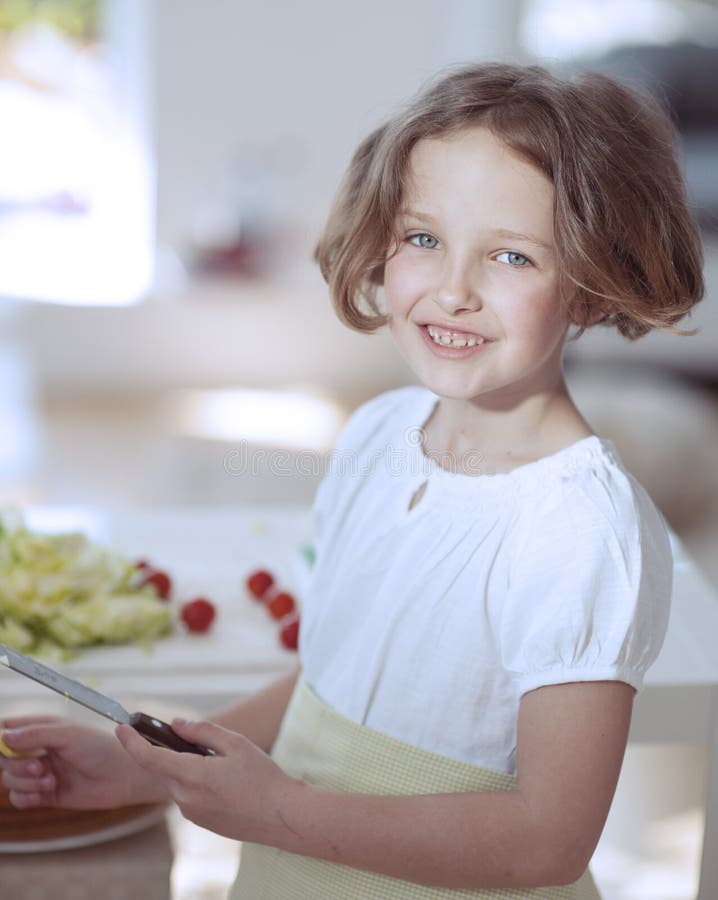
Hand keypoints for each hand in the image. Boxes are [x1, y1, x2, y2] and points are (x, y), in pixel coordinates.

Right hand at [0, 716, 169, 809]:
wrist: (123, 777)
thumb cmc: (102, 748)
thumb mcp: (69, 735)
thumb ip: (36, 735)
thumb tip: (5, 736)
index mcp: (44, 728)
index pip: (9, 728)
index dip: (1, 736)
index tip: (2, 745)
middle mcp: (39, 749)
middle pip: (5, 757)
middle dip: (16, 763)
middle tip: (40, 766)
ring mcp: (41, 772)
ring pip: (10, 778)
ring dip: (25, 781)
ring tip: (51, 779)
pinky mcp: (45, 794)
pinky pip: (19, 798)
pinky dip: (27, 796)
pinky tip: (47, 791)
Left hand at [116, 718, 299, 842]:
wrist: (281, 816)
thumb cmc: (261, 777)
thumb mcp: (235, 743)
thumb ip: (203, 731)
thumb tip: (178, 725)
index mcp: (191, 775)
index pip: (149, 758)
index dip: (131, 742)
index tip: (121, 728)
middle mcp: (185, 797)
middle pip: (166, 767)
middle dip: (174, 751)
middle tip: (196, 738)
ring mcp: (192, 813)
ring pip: (179, 781)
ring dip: (189, 767)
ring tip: (224, 763)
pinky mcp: (200, 822)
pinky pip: (189, 795)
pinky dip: (198, 782)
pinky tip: (225, 780)